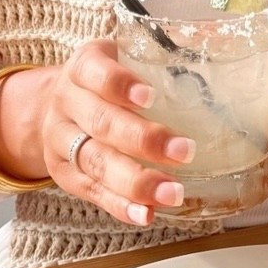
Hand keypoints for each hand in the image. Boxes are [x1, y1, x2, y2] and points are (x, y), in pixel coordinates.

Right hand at [18, 40, 195, 228]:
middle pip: (101, 122)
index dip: (121, 85)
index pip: (96, 72)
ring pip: (96, 162)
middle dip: (143, 140)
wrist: (52, 106)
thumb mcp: (122, 56)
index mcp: (83, 66)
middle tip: (184, 151)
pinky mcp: (64, 174)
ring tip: (172, 192)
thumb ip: (159, 57)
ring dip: (136, 181)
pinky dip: (121, 206)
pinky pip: (92, 192)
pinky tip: (146, 213)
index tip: (151, 96)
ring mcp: (61, 140)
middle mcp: (67, 102)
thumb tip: (215, 53)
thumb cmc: (106, 79)